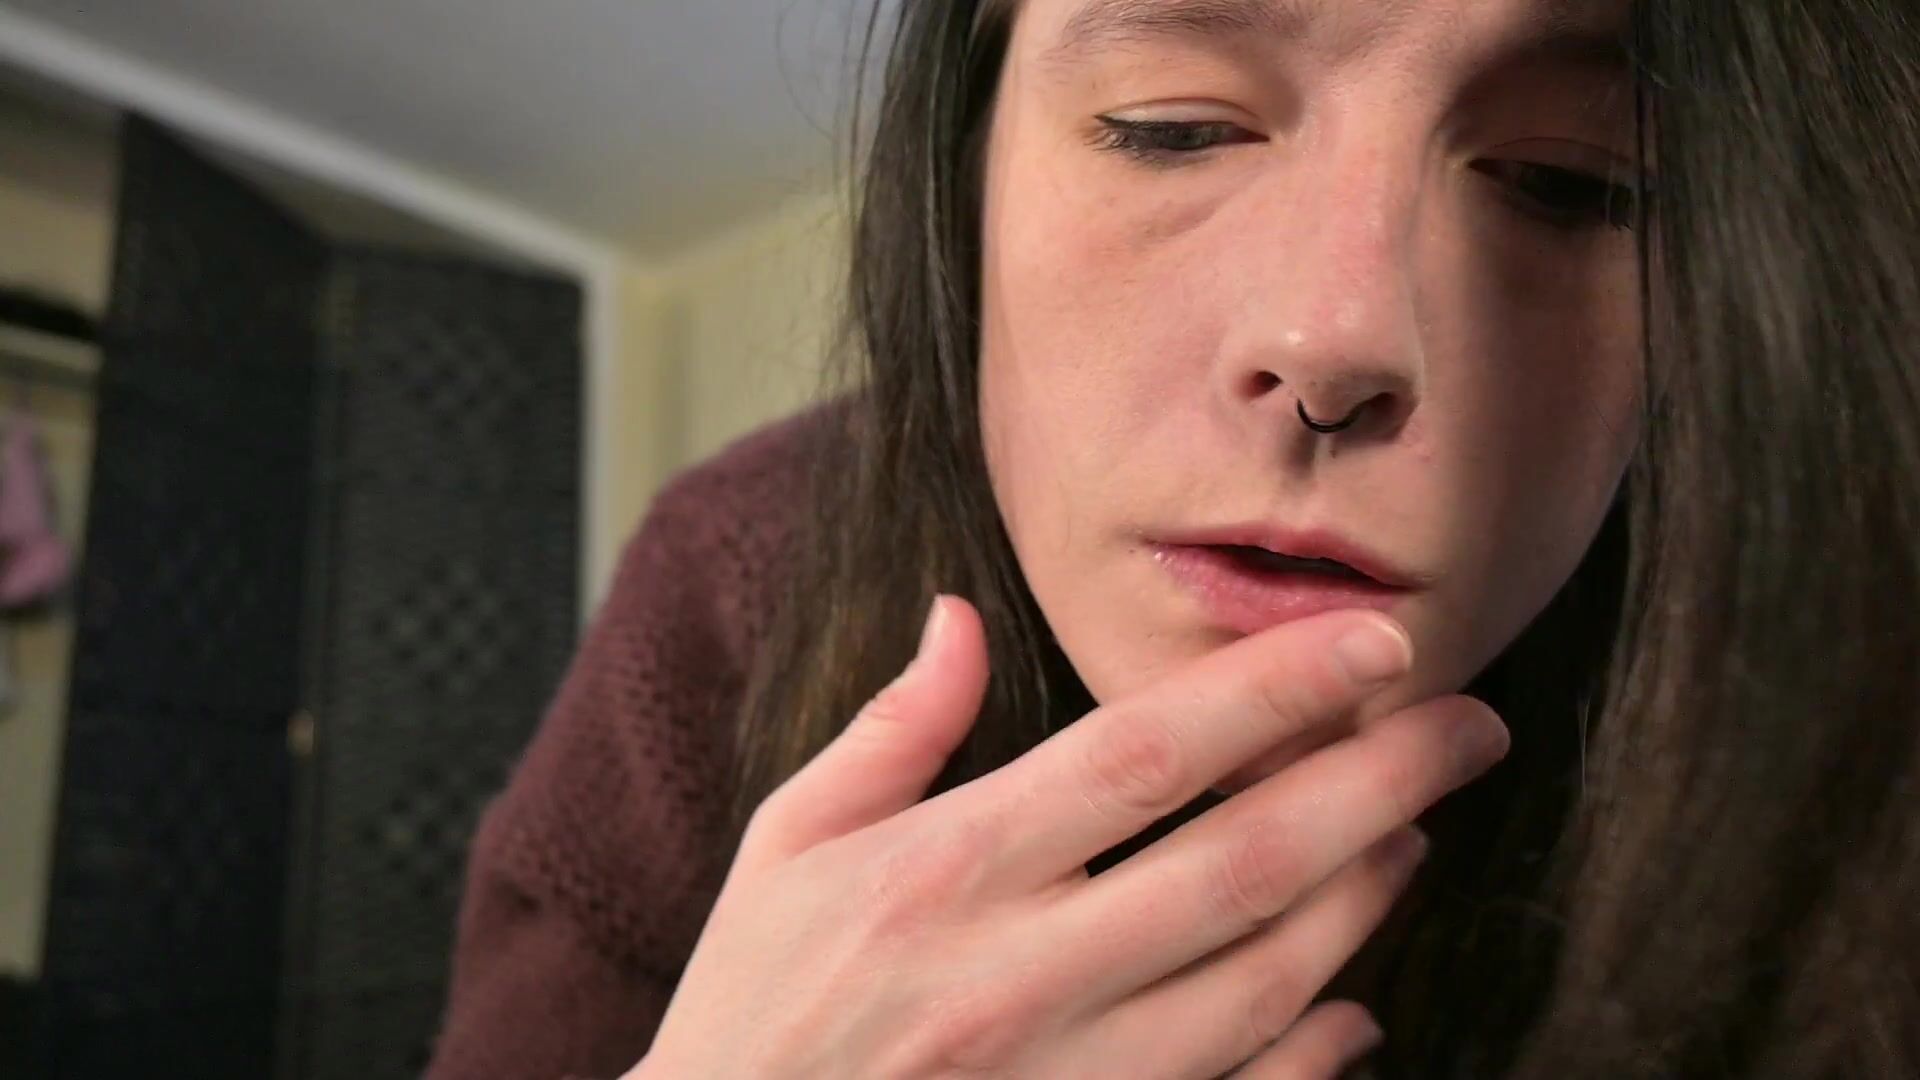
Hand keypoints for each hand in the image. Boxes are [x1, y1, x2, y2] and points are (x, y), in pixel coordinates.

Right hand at [629, 596, 1507, 1078]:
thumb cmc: (753, 1003)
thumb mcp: (785, 845)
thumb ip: (891, 729)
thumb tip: (957, 616)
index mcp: (940, 870)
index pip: (1140, 754)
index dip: (1272, 692)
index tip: (1371, 644)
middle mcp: (1015, 975)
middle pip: (1241, 864)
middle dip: (1379, 782)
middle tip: (1470, 727)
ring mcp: (1062, 1079)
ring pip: (1263, 983)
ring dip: (1362, 901)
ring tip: (1412, 834)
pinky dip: (1315, 1053)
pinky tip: (1353, 1004)